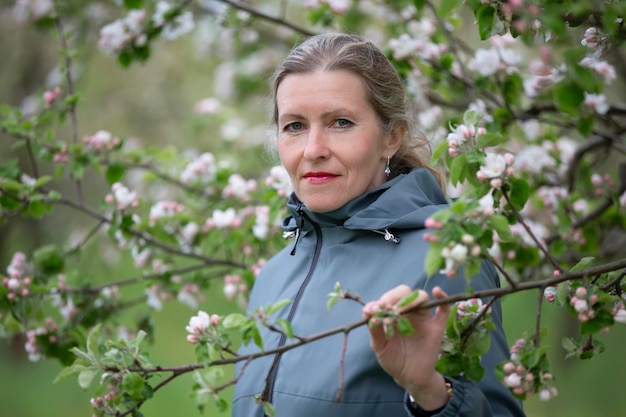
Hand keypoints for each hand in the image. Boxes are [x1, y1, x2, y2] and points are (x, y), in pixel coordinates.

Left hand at [362, 285, 450, 409]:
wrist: (409, 377)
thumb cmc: (393, 359)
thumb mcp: (379, 345)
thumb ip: (374, 329)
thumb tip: (368, 312)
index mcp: (393, 313)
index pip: (389, 298)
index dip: (382, 300)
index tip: (374, 309)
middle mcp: (409, 312)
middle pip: (405, 293)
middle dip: (394, 297)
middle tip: (388, 308)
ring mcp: (423, 318)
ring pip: (421, 298)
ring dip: (410, 300)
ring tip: (399, 310)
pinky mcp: (437, 327)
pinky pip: (444, 310)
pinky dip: (442, 298)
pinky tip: (437, 291)